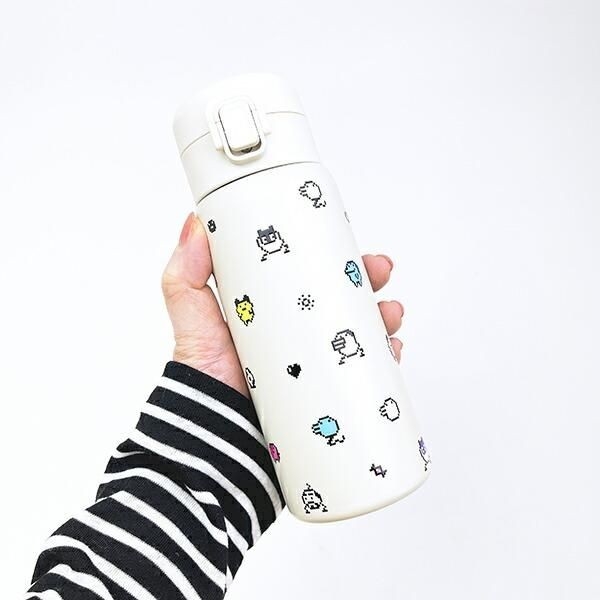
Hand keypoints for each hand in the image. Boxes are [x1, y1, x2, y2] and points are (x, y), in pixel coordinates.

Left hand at [162, 212, 404, 397]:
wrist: (217, 434)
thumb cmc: (204, 372)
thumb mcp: (190, 313)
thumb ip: (185, 272)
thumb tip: (197, 223)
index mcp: (274, 307)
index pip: (309, 272)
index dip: (333, 255)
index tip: (349, 240)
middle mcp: (299, 331)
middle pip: (344, 297)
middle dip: (370, 280)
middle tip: (380, 270)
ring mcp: (317, 361)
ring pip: (361, 330)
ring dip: (384, 316)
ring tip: (391, 313)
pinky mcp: (330, 391)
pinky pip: (367, 372)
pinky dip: (386, 360)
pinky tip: (392, 351)